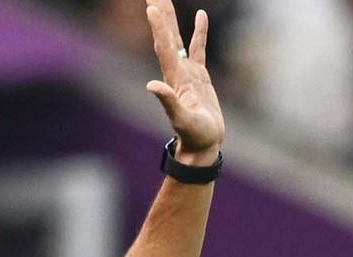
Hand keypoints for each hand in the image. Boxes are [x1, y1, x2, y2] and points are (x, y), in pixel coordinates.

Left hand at [145, 0, 225, 164]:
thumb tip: (151, 85)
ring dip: (172, 18)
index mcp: (174, 78)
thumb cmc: (194, 136)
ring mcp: (188, 72)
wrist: (202, 146)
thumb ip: (167, 101)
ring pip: (179, 38)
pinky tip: (201, 15)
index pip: (164, 46)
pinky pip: (199, 48)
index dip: (158, 27)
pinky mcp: (199, 76)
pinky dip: (200, 31)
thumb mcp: (181, 118)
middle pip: (167, 36)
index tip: (151, 6)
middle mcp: (177, 71)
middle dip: (160, 14)